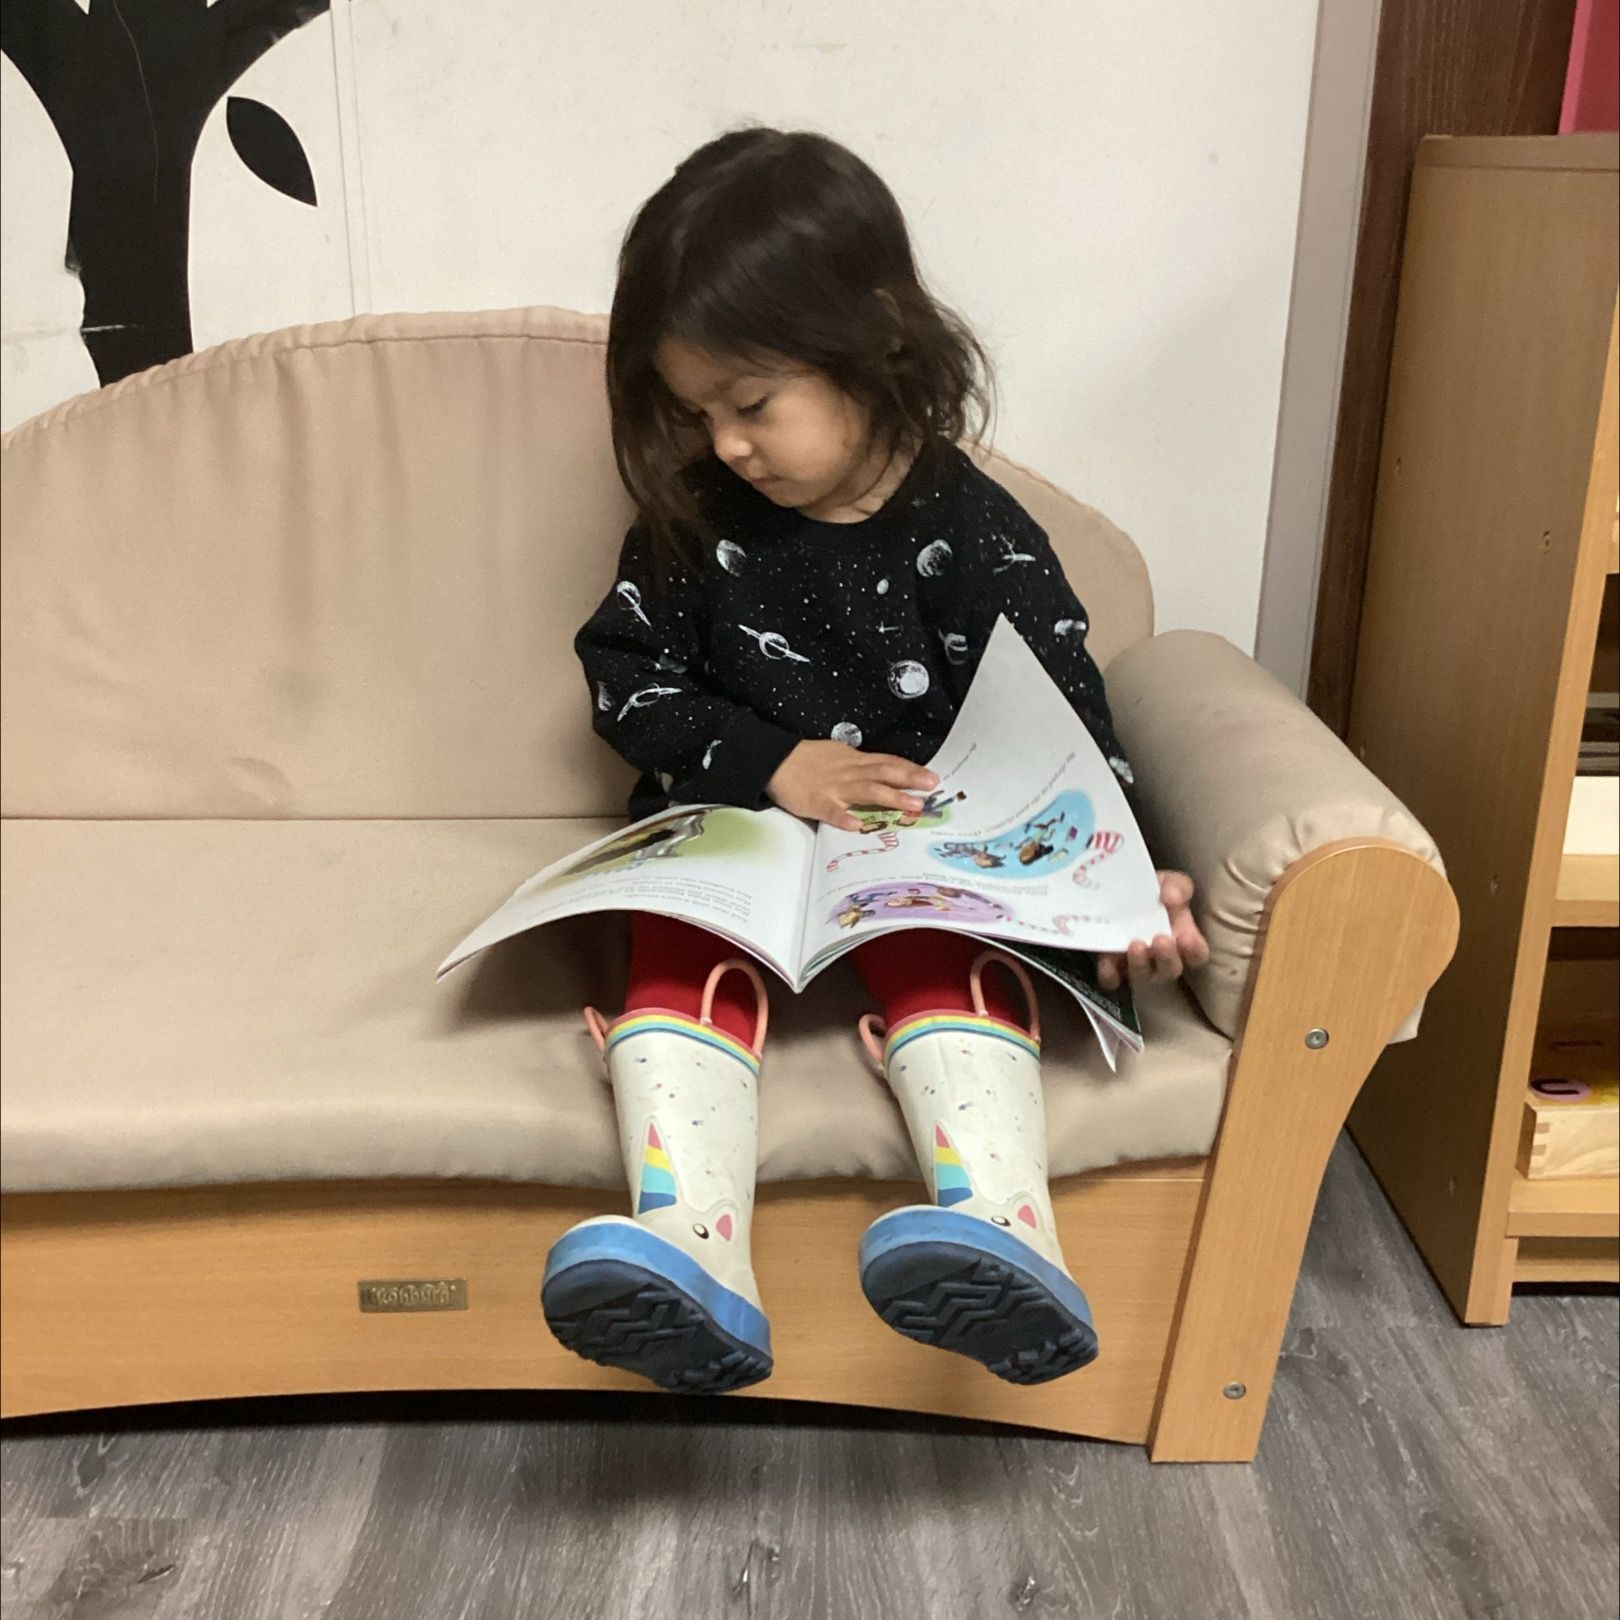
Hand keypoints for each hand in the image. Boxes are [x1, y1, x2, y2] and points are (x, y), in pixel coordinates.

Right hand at [768, 741, 938, 831]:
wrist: (776, 761)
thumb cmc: (808, 760)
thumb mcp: (839, 756)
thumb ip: (861, 766)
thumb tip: (885, 773)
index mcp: (854, 761)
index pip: (887, 762)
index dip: (910, 769)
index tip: (932, 776)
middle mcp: (849, 773)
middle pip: (884, 773)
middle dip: (909, 779)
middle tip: (931, 786)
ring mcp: (834, 788)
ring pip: (867, 790)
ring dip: (891, 797)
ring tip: (912, 806)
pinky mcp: (817, 802)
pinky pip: (832, 812)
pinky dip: (844, 818)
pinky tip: (857, 826)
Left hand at [1097, 871, 1209, 990]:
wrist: (1121, 891)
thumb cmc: (1154, 891)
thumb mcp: (1169, 882)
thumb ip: (1177, 886)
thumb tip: (1171, 898)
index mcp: (1183, 939)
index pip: (1197, 954)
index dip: (1193, 951)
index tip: (1186, 938)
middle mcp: (1163, 957)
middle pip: (1171, 970)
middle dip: (1167, 958)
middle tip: (1160, 940)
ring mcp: (1139, 964)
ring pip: (1144, 977)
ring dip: (1141, 964)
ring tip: (1136, 944)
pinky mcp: (1113, 966)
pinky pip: (1112, 979)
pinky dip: (1110, 974)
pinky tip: (1108, 961)